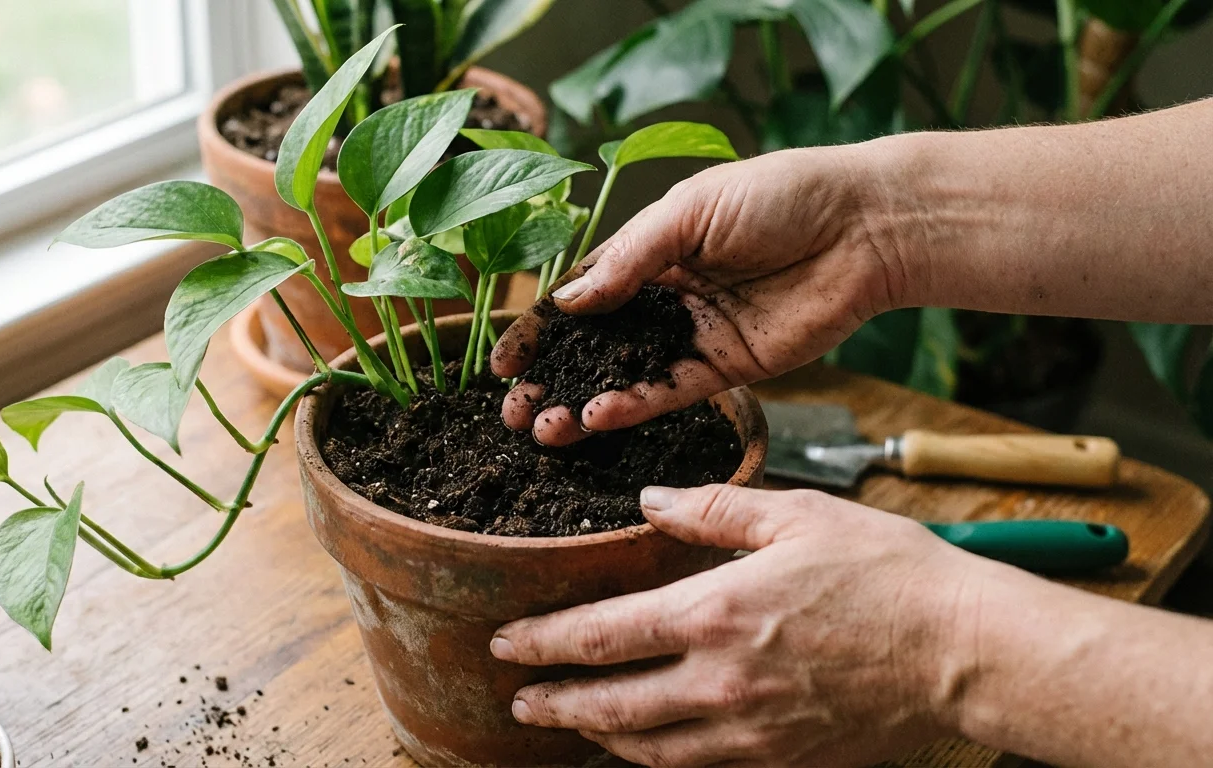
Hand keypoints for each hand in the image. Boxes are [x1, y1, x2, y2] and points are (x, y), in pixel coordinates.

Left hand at [491, 484, 995, 767]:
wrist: (966, 652)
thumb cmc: (889, 573)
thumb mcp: (798, 516)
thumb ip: (714, 509)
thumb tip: (652, 501)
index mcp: (713, 614)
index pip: (598, 636)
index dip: (542, 641)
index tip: (506, 640)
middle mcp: (718, 683)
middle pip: (607, 705)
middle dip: (551, 702)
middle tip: (517, 698)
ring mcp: (749, 731)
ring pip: (647, 749)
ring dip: (597, 736)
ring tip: (570, 723)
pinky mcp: (782, 759)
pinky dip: (657, 758)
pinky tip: (647, 746)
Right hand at [492, 147, 908, 445]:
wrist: (864, 226)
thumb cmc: (780, 195)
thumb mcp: (689, 212)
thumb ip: (628, 260)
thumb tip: (566, 303)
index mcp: (650, 251)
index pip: (580, 296)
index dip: (540, 329)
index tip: (502, 362)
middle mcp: (666, 296)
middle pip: (594, 346)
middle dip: (550, 379)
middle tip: (511, 413)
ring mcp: (695, 334)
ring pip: (626, 377)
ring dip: (582, 404)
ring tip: (543, 430)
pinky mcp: (729, 367)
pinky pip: (672, 392)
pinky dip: (633, 407)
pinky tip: (597, 419)